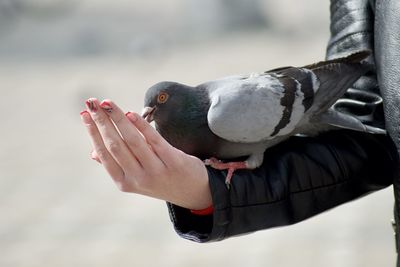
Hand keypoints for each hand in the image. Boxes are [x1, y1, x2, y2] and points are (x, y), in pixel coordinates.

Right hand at [80, 98, 211, 210]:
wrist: (194, 192)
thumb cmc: (161, 180)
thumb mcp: (137, 179)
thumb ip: (118, 165)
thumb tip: (93, 152)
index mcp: (125, 182)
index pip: (104, 154)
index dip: (93, 133)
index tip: (85, 114)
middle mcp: (138, 179)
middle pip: (115, 145)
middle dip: (102, 121)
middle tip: (92, 102)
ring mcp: (156, 172)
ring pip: (132, 141)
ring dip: (117, 118)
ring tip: (107, 103)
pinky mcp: (174, 162)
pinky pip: (154, 140)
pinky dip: (141, 125)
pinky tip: (131, 113)